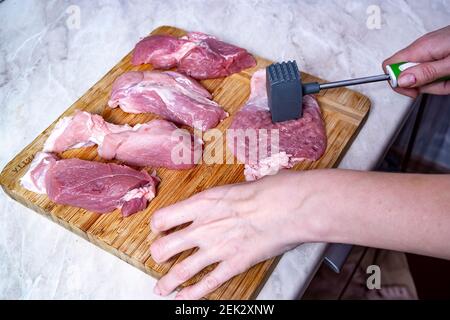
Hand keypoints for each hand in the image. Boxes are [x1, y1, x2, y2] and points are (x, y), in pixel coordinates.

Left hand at [149, 170, 315, 299]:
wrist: (287, 206)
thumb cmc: (266, 191)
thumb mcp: (231, 188)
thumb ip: (214, 202)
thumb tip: (211, 206)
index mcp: (201, 204)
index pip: (162, 219)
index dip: (157, 227)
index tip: (160, 230)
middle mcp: (202, 228)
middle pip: (163, 248)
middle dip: (157, 255)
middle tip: (159, 257)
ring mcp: (217, 248)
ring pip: (180, 271)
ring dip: (167, 282)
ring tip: (161, 289)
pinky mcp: (234, 264)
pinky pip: (207, 284)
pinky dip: (193, 294)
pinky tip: (184, 298)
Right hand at [383, 25, 449, 97]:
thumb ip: (425, 73)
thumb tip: (400, 81)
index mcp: (420, 49)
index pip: (389, 67)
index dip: (397, 82)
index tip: (412, 90)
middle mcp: (422, 48)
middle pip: (407, 75)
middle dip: (425, 86)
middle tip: (441, 84)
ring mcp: (431, 51)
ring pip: (422, 77)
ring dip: (438, 84)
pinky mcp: (440, 54)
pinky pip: (434, 72)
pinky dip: (445, 78)